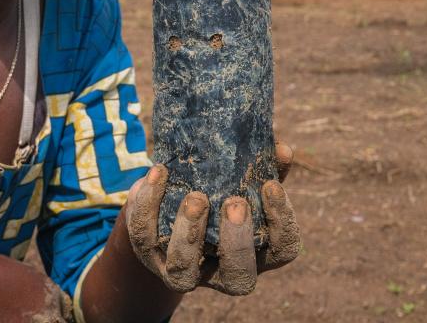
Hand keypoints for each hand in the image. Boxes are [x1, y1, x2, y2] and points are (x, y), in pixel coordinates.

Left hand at [124, 142, 298, 295]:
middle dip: (237, 241)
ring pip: (184, 268)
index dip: (282, 222)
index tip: (271, 186)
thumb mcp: (239, 180)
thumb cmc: (216, 193)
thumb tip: (282, 149)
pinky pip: (144, 234)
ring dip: (190, 232)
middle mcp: (221, 272)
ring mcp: (182, 270)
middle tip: (235, 203)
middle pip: (238, 277)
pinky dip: (149, 203)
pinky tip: (159, 173)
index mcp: (256, 252)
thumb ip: (261, 167)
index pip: (282, 250)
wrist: (165, 212)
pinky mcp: (147, 254)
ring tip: (197, 197)